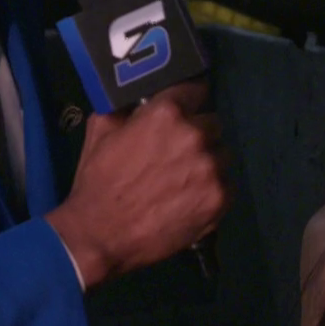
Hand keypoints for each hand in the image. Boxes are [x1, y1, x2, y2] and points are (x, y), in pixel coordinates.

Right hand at [47, 81, 231, 287]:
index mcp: (167, 113)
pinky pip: (227, 184)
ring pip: (222, 155)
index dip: (188, 100)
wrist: (100, 236)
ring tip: (185, 180)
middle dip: (198, 134)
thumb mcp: (101, 131)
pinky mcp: (221, 199)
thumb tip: (141, 100)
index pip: (195, 89)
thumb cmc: (97, 182)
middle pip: (212, 123)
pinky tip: (192, 200)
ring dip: (208, 162)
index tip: (183, 110)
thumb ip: (126, 108)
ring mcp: (211, 168)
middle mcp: (195, 135)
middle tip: (178, 153)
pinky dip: (213, 190)